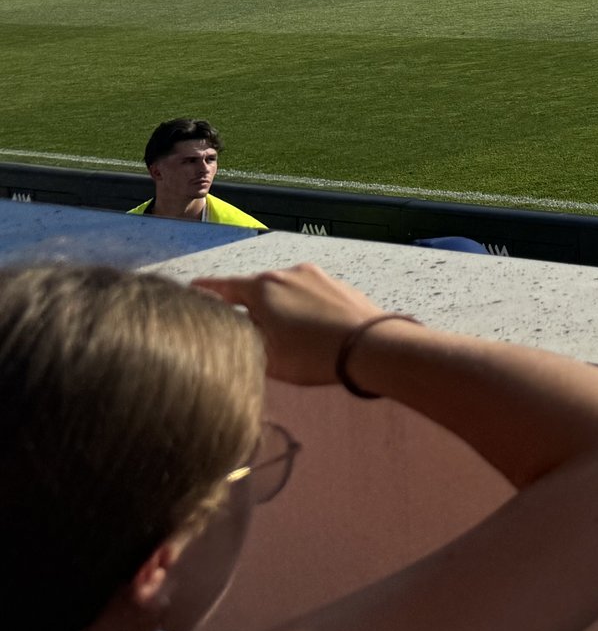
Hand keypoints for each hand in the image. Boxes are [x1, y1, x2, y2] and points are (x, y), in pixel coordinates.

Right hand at [195, 263, 390, 386]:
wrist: (371, 346)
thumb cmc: (314, 355)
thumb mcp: (264, 356)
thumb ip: (243, 338)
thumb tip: (236, 330)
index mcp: (263, 288)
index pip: (224, 287)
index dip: (206, 291)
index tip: (193, 289)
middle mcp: (288, 274)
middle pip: (256, 290)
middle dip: (248, 308)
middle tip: (244, 331)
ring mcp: (317, 277)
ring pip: (285, 292)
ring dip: (279, 310)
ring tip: (284, 338)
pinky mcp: (340, 286)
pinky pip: (311, 296)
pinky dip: (303, 310)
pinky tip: (310, 332)